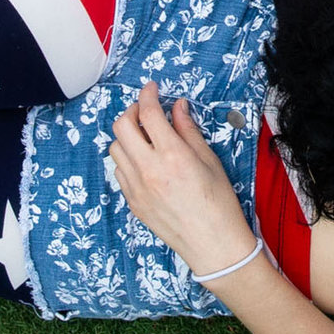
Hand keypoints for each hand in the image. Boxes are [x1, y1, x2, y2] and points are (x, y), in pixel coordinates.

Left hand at [109, 83, 259, 278]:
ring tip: (145, 138)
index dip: (147, 95)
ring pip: (115, 149)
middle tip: (145, 111)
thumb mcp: (209, 160)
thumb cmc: (218, 203)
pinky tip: (144, 162)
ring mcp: (137, 188)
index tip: (152, 89)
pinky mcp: (133, 202)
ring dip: (127, 136)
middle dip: (131, 111)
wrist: (213, 244)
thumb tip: (177, 107)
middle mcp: (149, 170)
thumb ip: (188, 130)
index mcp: (172, 156)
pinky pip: (119, 172)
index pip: (148, 113)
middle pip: (121, 126)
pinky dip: (127, 159)